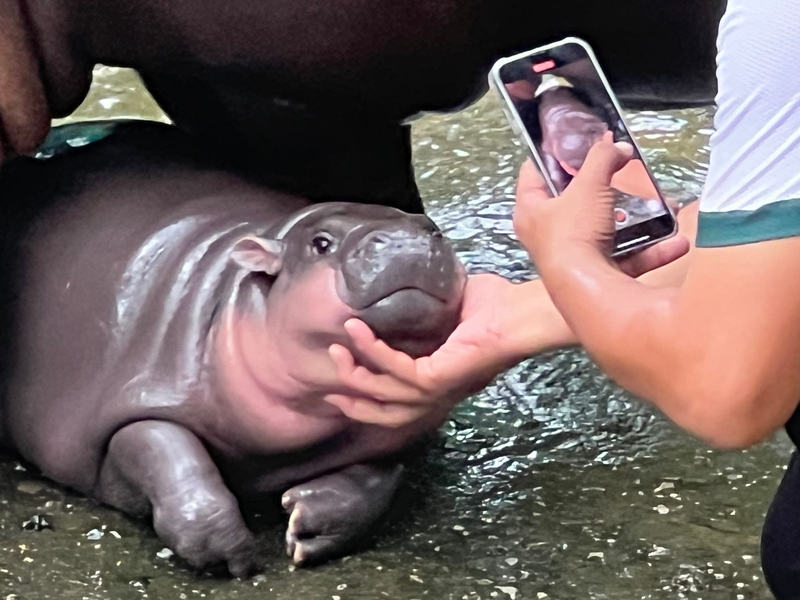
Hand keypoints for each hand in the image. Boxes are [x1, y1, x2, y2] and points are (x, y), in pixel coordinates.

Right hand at [324, 274, 546, 426]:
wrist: (522, 311)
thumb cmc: (498, 307)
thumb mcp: (451, 309)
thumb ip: (427, 310)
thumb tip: (403, 291)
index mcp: (442, 381)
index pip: (399, 403)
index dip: (368, 401)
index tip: (340, 389)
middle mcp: (439, 393)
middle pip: (387, 413)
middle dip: (355, 402)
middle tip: (329, 388)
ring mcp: (439, 388)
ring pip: (384, 393)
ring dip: (355, 374)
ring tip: (336, 350)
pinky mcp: (438, 377)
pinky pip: (395, 368)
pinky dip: (372, 349)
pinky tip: (357, 330)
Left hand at [514, 132, 689, 275]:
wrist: (587, 291)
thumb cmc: (574, 233)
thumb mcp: (589, 184)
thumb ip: (603, 159)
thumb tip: (619, 147)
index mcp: (530, 210)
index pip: (533, 172)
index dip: (552, 154)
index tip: (575, 142)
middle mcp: (546, 235)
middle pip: (574, 203)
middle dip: (604, 189)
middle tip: (624, 173)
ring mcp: (573, 258)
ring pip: (606, 232)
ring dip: (636, 221)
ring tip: (661, 206)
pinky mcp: (597, 278)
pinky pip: (628, 259)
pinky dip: (652, 251)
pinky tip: (676, 241)